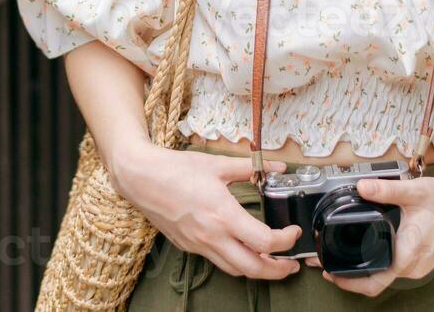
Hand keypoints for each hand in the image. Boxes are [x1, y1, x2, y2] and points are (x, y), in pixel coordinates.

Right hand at [108, 141, 303, 279]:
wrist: (141, 178)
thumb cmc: (176, 169)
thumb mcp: (217, 163)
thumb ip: (251, 167)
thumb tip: (277, 165)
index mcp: (223, 215)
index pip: (264, 242)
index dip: (285, 241)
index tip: (293, 232)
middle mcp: (212, 236)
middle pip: (253, 268)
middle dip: (278, 271)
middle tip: (291, 265)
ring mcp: (198, 245)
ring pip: (234, 270)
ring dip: (257, 270)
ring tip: (271, 262)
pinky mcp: (188, 246)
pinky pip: (216, 261)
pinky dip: (234, 261)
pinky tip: (241, 250)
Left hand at [308, 172, 433, 296]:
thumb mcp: (413, 190)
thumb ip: (385, 189)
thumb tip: (361, 186)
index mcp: (409, 253)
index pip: (374, 281)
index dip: (348, 281)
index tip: (330, 273)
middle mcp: (414, 266)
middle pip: (376, 283)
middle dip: (351, 277)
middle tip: (328, 265)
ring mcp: (419, 267)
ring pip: (386, 277)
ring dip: (365, 271)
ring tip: (344, 259)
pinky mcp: (422, 262)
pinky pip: (396, 270)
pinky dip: (379, 265)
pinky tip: (369, 251)